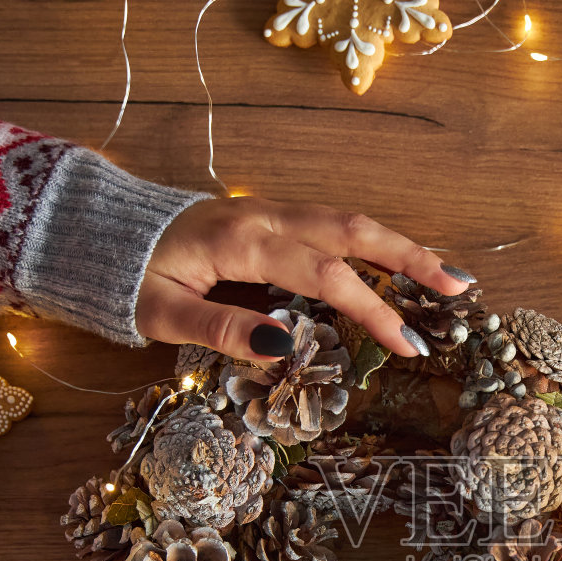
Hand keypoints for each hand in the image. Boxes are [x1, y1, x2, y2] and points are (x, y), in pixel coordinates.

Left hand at [137, 197, 476, 363]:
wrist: (101, 231)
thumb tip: (286, 347)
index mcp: (246, 243)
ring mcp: (271, 214)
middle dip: (412, 258)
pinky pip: (332, 225)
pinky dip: (373, 243)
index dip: (373, 309)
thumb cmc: (130, 276)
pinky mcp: (270, 218)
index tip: (406, 345)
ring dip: (400, 247)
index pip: (327, 275)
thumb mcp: (162, 313)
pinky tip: (397, 262)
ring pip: (349, 222)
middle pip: (355, 231)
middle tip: (461, 288)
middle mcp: (268, 219)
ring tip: (446, 275)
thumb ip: (223, 329)